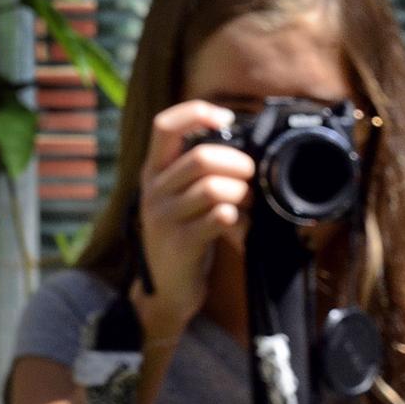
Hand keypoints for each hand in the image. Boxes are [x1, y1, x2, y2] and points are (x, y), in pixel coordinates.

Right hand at [129, 100, 255, 337]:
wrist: (166, 289)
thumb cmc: (184, 236)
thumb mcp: (181, 198)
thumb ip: (201, 174)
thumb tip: (247, 152)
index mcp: (154, 171)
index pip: (164, 126)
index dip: (196, 114)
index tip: (226, 118)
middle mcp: (153, 189)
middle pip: (202, 158)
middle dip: (239, 165)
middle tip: (251, 179)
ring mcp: (164, 217)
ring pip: (214, 188)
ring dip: (242, 195)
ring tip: (246, 207)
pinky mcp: (180, 243)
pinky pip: (220, 219)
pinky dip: (240, 222)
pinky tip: (240, 230)